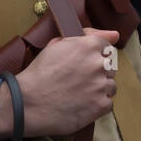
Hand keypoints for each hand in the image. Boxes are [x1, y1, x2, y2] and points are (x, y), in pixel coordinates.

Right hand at [0, 28, 119, 138]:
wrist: (26, 102)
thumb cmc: (39, 74)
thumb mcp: (56, 45)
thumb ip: (88, 36)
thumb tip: (115, 34)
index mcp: (89, 46)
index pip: (106, 47)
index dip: (95, 56)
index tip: (84, 64)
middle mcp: (99, 64)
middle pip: (110, 67)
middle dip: (97, 73)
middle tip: (78, 81)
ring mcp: (101, 86)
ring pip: (110, 86)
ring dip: (98, 89)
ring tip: (78, 94)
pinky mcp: (101, 105)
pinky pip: (107, 104)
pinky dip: (96, 105)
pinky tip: (81, 105)